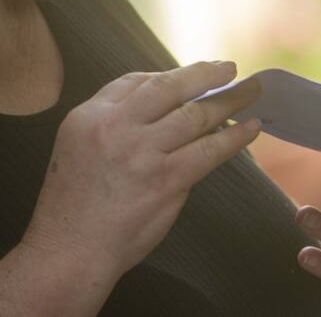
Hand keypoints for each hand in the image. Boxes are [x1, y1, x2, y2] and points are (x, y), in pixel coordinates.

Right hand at [21, 61, 261, 276]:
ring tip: (252, 92)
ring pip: (196, 115)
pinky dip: (236, 136)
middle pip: (169, 86)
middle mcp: (115, 127)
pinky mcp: (165, 179)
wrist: (69, 251)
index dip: (170, 75)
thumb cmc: (75, 205)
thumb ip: (117, 122)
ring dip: (230, 100)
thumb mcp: (78, 147)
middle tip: (231, 68)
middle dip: (206, 73)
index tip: (195, 75)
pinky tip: (251, 127)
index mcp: (89, 116)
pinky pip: (210, 149)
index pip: (134, 81)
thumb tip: (169, 104)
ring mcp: (141, 152)